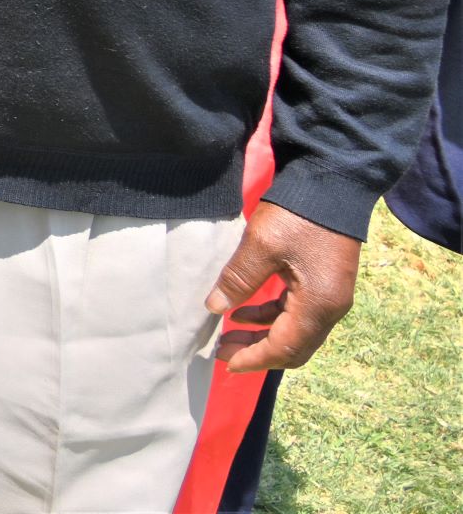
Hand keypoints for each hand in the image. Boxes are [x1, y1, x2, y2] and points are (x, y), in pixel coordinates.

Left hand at [204, 202, 361, 372]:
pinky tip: (244, 310)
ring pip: (295, 330)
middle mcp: (330, 307)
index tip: (225, 363)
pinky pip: (298, 312)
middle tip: (222, 353)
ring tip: (228, 333)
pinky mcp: (324, 282)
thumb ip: (238, 280)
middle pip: (294, 346)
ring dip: (262, 334)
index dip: (255, 358)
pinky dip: (271, 316)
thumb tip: (215, 308)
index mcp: (319, 305)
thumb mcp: (262, 246)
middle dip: (258, 352)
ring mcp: (330, 295)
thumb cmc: (298, 216)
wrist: (332, 183)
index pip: (285, 347)